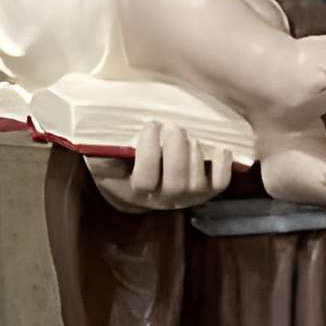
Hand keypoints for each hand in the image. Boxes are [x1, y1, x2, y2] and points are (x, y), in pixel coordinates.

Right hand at [86, 121, 235, 212]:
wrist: (137, 182)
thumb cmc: (119, 163)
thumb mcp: (102, 158)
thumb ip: (101, 154)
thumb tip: (107, 145)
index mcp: (136, 191)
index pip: (145, 180)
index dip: (149, 152)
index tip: (150, 125)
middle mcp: (163, 199)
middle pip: (176, 184)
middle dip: (177, 152)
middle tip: (173, 128)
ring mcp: (187, 197)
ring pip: (197, 184)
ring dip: (195, 156)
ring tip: (187, 135)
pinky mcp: (206, 192)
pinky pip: (220, 185)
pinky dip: (223, 167)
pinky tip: (220, 149)